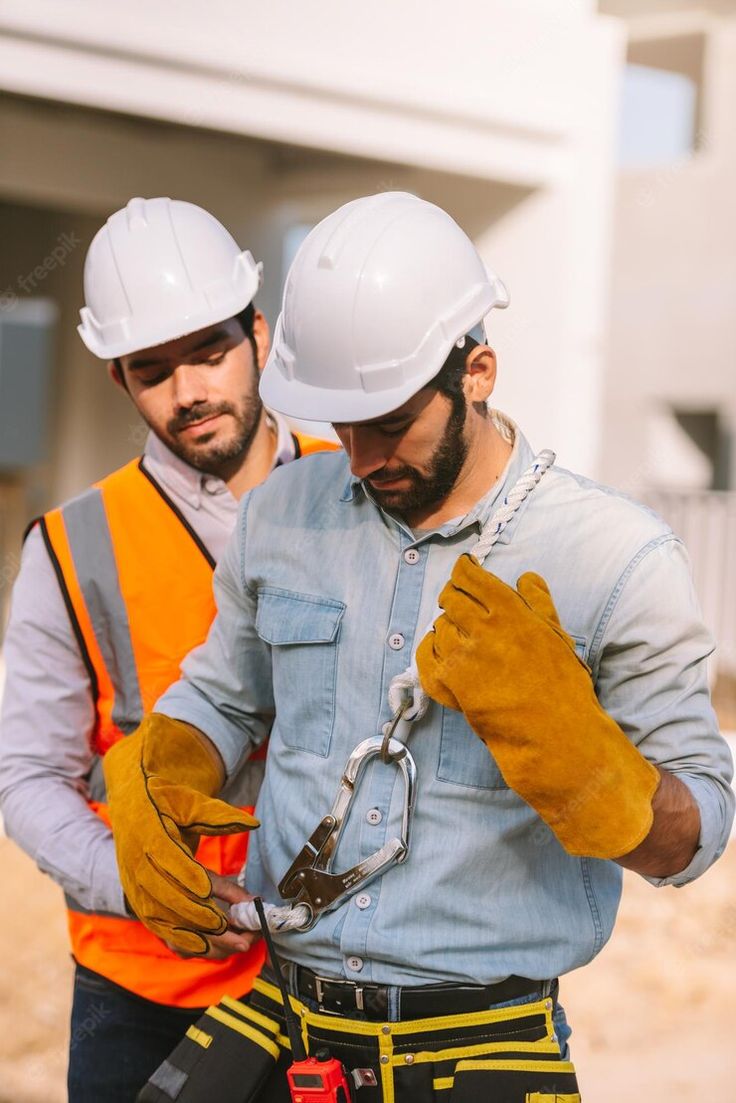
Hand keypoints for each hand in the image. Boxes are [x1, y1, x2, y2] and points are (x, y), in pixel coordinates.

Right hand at [104, 714, 258, 953]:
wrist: (129, 805)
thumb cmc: (161, 801)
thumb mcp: (187, 800)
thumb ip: (217, 814)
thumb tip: (252, 823)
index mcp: (149, 840)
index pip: (176, 868)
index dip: (201, 885)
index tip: (230, 901)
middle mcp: (139, 871)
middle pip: (174, 904)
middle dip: (209, 922)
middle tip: (242, 933)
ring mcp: (138, 892)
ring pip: (168, 925)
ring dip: (203, 940)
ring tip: (236, 946)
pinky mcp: (141, 905)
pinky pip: (162, 932)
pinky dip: (187, 944)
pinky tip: (213, 951)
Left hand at [416, 555, 659, 859]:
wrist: (553, 733)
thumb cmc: (562, 686)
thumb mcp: (557, 636)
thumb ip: (538, 603)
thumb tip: (527, 578)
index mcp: (511, 611)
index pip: (471, 576)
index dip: (464, 570)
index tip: (464, 570)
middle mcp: (483, 629)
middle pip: (450, 598)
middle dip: (452, 595)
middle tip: (457, 600)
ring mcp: (463, 656)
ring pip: (438, 626)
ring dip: (445, 626)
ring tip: (458, 634)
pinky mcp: (450, 683)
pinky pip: (426, 657)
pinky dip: (430, 650)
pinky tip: (441, 651)